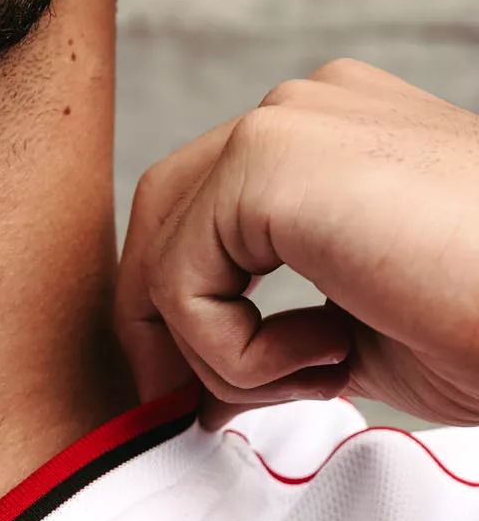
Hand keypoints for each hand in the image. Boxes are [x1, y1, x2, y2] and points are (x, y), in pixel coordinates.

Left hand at [114, 59, 478, 427]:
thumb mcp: (357, 337)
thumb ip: (272, 342)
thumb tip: (199, 391)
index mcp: (333, 138)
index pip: (206, 213)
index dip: (186, 312)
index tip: (213, 397)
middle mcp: (305, 110)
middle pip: (163, 217)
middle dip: (162, 327)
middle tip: (194, 409)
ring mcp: (287, 123)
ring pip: (167, 255)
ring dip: (219, 354)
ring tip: (317, 376)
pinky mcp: (269, 160)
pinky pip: (181, 281)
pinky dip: (232, 351)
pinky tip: (327, 355)